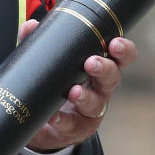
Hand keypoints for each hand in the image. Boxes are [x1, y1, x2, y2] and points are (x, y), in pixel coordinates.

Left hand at [22, 23, 137, 151]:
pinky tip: (53, 115)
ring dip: (85, 96)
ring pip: (96, 104)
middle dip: (104, 69)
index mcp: (99, 68)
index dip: (123, 50)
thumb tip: (31, 25)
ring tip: (74, 91)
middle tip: (91, 63)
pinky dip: (62, 119)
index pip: (120, 57)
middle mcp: (100, 89)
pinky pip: (71, 124)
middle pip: (112, 78)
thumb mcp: (48, 63)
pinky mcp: (76, 128)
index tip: (115, 43)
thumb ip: (38, 42)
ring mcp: (91, 111)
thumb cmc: (54, 85)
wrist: (43, 122)